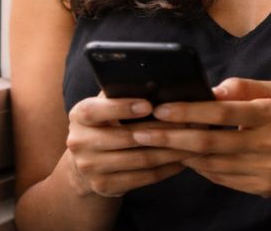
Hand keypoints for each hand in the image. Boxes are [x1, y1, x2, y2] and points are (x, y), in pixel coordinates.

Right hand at [64, 92, 193, 196]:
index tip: (149, 105)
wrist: (85, 164)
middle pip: (126, 137)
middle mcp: (79, 142)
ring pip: (139, 159)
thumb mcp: (104, 107)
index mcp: (79, 115)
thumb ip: (120, 94)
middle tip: (187, 123)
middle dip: (160, 129)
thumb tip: (154, 82)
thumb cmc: (105, 124)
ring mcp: (90, 168)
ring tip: (192, 141)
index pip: (96, 110)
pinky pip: (143, 177)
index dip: (122, 107)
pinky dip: (166, 168)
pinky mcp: (104, 186)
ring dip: (170, 150)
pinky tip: (182, 160)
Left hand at [130, 78, 270, 196]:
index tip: (161, 108)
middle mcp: (270, 144)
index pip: (223, 112)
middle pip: (210, 143)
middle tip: (141, 133)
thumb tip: (209, 90)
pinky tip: (183, 157)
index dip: (189, 111)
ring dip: (179, 154)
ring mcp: (266, 170)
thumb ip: (243, 87)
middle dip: (171, 138)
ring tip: (154, 145)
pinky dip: (199, 167)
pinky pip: (221, 178)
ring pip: (211, 164)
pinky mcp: (261, 188)